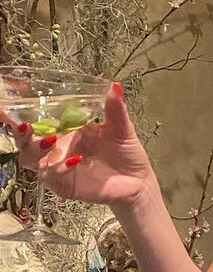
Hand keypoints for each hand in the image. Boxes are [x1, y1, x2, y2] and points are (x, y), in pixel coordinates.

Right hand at [2, 83, 154, 209]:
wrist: (139, 181)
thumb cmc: (126, 153)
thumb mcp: (121, 128)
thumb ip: (115, 109)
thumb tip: (115, 85)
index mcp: (65, 131)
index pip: (36, 121)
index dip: (18, 115)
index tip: (6, 106)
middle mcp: (56, 149)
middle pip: (25, 142)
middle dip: (19, 133)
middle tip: (24, 125)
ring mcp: (57, 168)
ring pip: (31, 160)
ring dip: (35, 150)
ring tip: (49, 140)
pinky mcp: (64, 186)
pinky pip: (53, 177)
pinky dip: (60, 168)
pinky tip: (75, 160)